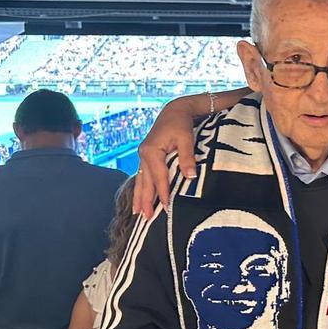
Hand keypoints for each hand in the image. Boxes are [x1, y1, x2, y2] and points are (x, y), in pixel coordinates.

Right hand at [133, 100, 199, 215]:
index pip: (158, 176)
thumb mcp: (186, 138)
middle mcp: (144, 154)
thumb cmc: (181, 123)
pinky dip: (140, 187)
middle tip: (145, 218)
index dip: (162, 192)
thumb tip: (189, 176)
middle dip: (145, 200)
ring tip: (137, 213)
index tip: (166, 207)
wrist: (175, 109)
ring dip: (139, 197)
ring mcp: (143, 155)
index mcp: (152, 151)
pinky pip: (142, 175)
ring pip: (140, 180)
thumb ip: (187, 157)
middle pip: (144, 181)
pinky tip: (139, 198)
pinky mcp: (147, 156)